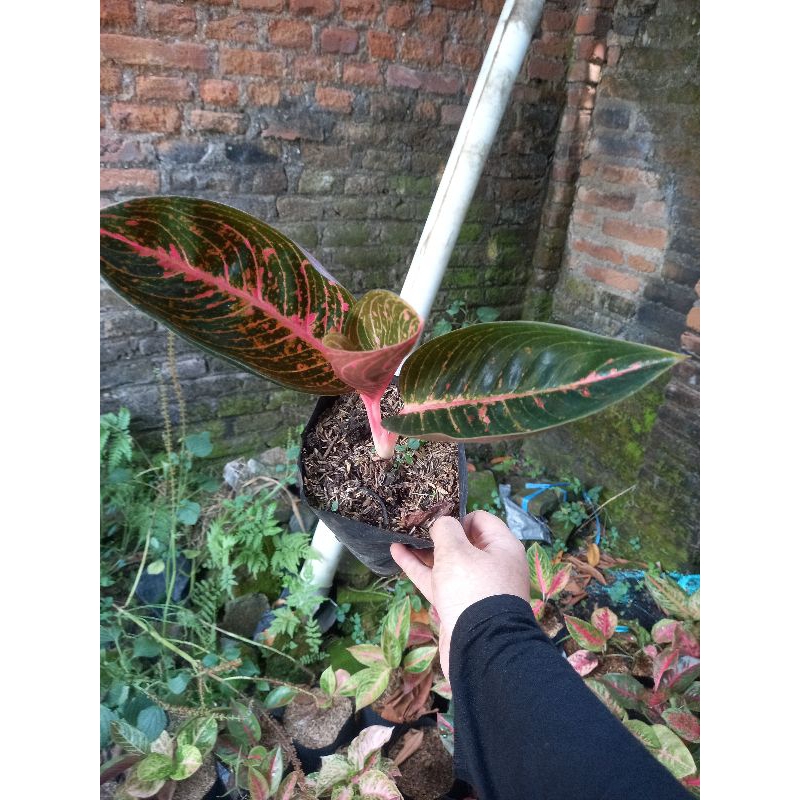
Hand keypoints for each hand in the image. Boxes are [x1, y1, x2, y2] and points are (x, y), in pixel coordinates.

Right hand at [390, 511, 528, 679]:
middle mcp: (492, 566)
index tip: (435, 517)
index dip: (457, 516)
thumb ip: (445, 530)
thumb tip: (442, 524)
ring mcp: (475, 587)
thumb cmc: (472, 589)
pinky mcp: (458, 605)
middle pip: (463, 542)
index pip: (480, 520)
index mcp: (502, 547)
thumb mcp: (456, 551)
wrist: (480, 648)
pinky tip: (397, 553)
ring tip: (400, 534)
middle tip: (413, 524)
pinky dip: (419, 568)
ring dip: (424, 550)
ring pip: (447, 563)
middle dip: (437, 534)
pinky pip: (438, 581)